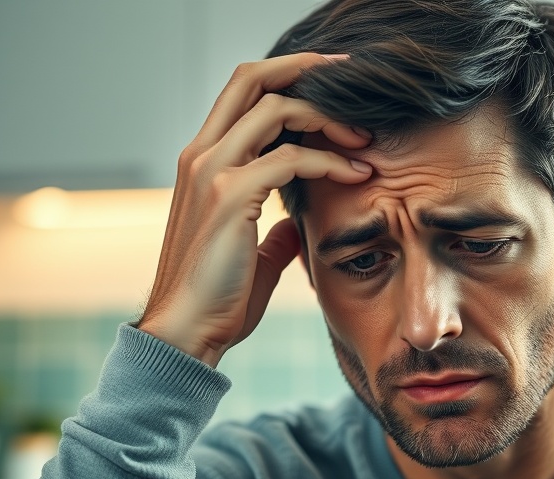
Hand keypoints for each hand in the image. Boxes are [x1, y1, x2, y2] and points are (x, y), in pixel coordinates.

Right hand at [137, 53, 371, 366]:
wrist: (187, 334)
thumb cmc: (217, 299)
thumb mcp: (251, 255)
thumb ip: (273, 231)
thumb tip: (296, 225)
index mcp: (203, 161)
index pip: (243, 93)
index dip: (289, 77)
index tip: (336, 88)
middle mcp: (201, 154)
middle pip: (253, 77)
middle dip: (308, 69)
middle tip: (354, 81)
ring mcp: (210, 170)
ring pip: (277, 108)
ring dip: (330, 119)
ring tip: (366, 142)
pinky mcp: (229, 195)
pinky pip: (290, 159)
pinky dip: (330, 162)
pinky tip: (358, 176)